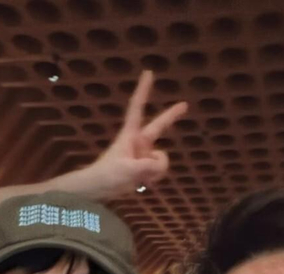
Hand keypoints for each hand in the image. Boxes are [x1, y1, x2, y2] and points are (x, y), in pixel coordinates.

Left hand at [68, 70, 187, 199]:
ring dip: (157, 170)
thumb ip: (147, 166)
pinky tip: (143, 183)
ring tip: (141, 178)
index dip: (143, 90)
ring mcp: (142, 156)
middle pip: (158, 127)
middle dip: (171, 116)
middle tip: (185, 104)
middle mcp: (139, 143)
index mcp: (131, 135)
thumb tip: (161, 164)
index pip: (137, 108)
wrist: (98, 190)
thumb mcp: (127, 170)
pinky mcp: (144, 168)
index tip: (148, 73)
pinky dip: (155, 177)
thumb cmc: (107, 175)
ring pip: (162, 159)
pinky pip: (159, 170)